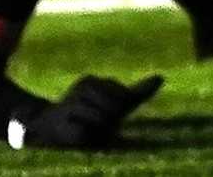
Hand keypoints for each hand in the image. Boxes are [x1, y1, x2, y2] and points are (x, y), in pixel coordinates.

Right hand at [19, 74, 163, 148]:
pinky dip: (88, 135)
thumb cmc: (90, 119)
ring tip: (86, 128)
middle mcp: (84, 86)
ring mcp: (72, 101)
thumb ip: (137, 92)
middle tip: (97, 125)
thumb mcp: (116, 106)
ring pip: (103, 118)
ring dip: (100, 129)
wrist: (50, 131)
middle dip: (111, 120)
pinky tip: (77, 131)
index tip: (108, 114)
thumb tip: (162, 77)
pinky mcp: (63, 120)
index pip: (123, 97)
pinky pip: (87, 130)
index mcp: (95, 82)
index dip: (119, 110)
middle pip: (116, 106)